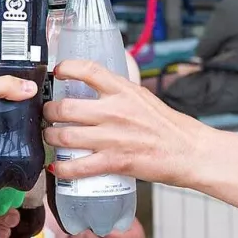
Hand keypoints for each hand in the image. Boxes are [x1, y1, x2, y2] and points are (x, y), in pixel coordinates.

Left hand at [46, 61, 207, 186]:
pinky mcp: (114, 162)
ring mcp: (113, 137)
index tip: (57, 72)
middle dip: (48, 112)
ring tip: (50, 138)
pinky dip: (62, 168)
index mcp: (124, 91)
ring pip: (65, 136)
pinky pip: (77, 166)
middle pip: (65, 107)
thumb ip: (118, 94)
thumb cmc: (168, 127)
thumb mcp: (143, 98)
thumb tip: (94, 92)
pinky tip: (56, 167)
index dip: (66, 68)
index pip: (88, 70)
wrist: (189, 151)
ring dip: (50, 138)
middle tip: (48, 115)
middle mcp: (115, 111)